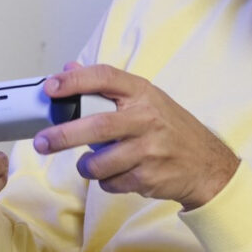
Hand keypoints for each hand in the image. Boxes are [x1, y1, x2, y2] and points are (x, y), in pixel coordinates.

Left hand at [30, 64, 238, 208]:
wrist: (208, 166)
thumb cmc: (173, 130)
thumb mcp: (147, 99)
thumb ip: (108, 87)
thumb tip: (70, 68)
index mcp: (143, 93)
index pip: (104, 78)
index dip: (74, 81)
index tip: (51, 87)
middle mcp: (147, 119)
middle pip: (96, 126)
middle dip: (63, 135)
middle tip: (42, 142)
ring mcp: (149, 150)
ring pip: (99, 163)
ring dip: (87, 167)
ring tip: (90, 164)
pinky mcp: (148, 177)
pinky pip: (111, 183)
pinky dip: (106, 182)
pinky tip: (118, 174)